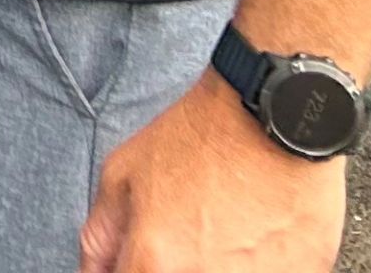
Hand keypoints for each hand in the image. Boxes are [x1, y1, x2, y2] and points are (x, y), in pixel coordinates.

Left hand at [80, 79, 346, 272]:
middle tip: (190, 240)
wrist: (270, 112)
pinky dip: (263, 265)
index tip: (143, 260)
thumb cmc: (202, 136)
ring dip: (223, 266)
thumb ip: (101, 239)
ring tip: (228, 233)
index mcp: (154, 260)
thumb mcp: (122, 174)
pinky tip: (258, 236)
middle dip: (176, 266)